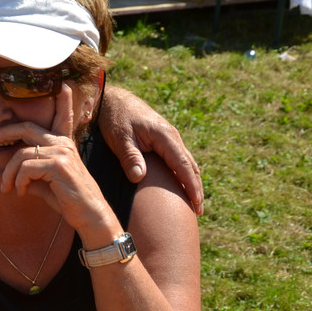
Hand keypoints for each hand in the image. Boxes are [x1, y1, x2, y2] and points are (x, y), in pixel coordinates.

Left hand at [0, 86, 116, 234]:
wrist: (89, 215)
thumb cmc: (67, 199)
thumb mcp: (45, 182)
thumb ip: (30, 171)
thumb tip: (11, 172)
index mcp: (62, 144)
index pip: (61, 117)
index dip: (63, 101)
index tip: (63, 86)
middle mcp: (63, 143)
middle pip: (25, 127)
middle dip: (3, 132)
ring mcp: (62, 152)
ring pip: (20, 154)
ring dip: (8, 174)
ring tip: (8, 188)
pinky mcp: (59, 165)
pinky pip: (25, 167)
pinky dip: (19, 181)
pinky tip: (21, 192)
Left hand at [97, 86, 203, 215]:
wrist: (112, 99)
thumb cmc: (115, 117)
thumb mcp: (120, 138)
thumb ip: (130, 156)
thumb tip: (139, 177)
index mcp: (165, 136)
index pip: (182, 165)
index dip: (190, 185)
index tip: (196, 203)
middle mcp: (172, 136)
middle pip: (190, 166)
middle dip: (196, 188)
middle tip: (199, 211)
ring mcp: (169, 138)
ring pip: (186, 162)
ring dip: (191, 181)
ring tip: (194, 202)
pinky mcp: (163, 140)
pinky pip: (178, 159)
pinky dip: (183, 173)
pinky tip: (182, 185)